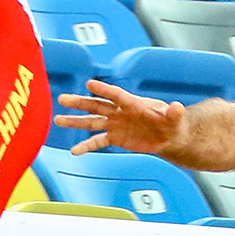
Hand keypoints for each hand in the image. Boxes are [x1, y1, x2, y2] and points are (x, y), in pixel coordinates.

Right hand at [55, 79, 184, 154]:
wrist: (168, 136)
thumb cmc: (172, 123)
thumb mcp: (175, 119)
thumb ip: (174, 113)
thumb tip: (177, 107)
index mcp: (133, 103)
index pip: (116, 95)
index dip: (103, 90)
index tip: (89, 84)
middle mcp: (120, 112)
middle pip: (97, 105)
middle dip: (80, 102)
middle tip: (63, 99)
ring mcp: (115, 124)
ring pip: (92, 122)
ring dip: (75, 121)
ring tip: (57, 120)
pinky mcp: (115, 138)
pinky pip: (97, 141)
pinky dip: (86, 146)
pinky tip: (74, 151)